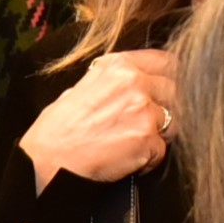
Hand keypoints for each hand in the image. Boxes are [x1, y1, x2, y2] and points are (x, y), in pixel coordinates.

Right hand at [20, 48, 177, 189]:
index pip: (164, 61)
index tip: (166, 88)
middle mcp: (134, 83)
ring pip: (173, 122)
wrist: (49, 161)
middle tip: (145, 123)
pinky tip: (127, 160)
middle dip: (165, 107)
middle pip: (173, 91)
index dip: (168, 77)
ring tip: (131, 143)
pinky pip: (161, 150)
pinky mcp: (147, 139)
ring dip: (158, 134)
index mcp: (117, 66)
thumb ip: (111, 83)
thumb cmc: (57, 130)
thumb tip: (127, 86)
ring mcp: (144, 111)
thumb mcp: (80, 90)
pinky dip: (148, 159)